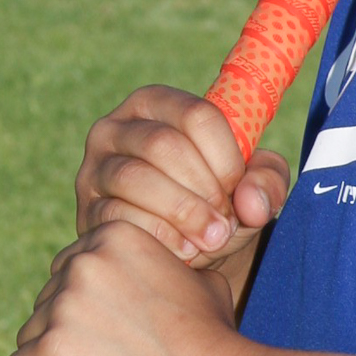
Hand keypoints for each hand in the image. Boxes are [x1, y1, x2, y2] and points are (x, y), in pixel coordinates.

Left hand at [9, 222, 255, 355]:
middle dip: (64, 331)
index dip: (81, 304)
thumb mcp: (199, 283)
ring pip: (31, 336)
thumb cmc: (216, 343)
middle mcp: (82, 264)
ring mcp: (62, 309)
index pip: (69, 270)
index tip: (99, 333)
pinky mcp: (48, 354)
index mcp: (114, 237)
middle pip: (47, 301)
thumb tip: (162, 280)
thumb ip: (169, 271)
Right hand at [75, 83, 288, 278]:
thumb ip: (267, 181)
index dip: (225, 157)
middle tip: (226, 223)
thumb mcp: (252, 185)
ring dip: (183, 213)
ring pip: (135, 179)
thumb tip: (251, 202)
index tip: (238, 190)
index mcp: (157, 103)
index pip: (196, 115)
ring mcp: (95, 169)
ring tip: (211, 239)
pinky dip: (159, 237)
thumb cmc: (219, 201)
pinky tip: (184, 252)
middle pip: (164, 145)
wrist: (184, 246)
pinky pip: (118, 217)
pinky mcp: (87, 211)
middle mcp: (116, 127)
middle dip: (204, 189)